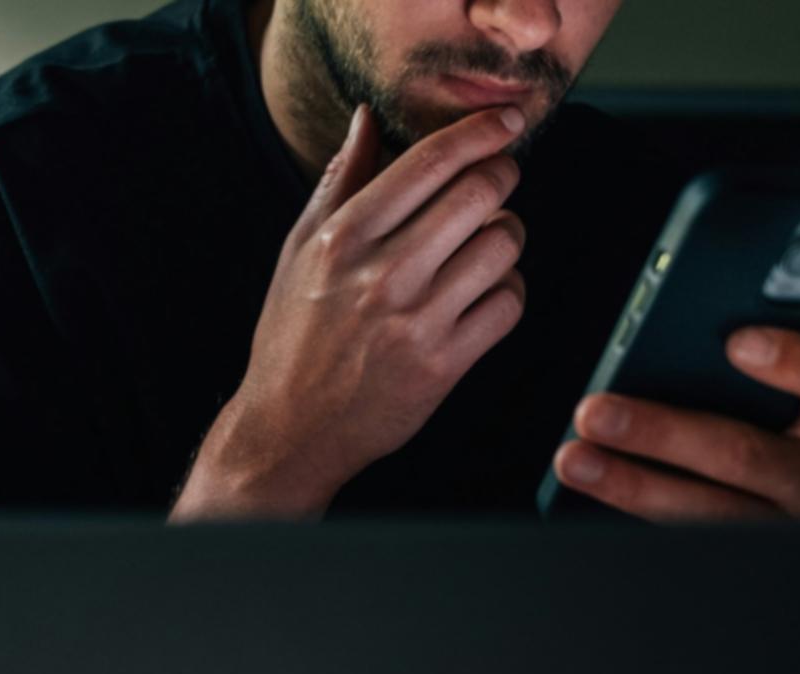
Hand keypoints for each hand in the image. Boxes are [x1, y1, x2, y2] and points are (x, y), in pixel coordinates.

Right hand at [170, 103, 528, 521]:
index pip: (428, 163)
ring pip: (503, 247)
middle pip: (478, 195)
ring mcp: (416, 322)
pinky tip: (486, 291)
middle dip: (502, 175)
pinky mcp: (444, 365)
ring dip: (508, 234)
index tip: (503, 120)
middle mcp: (381, 275)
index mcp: (343, 238)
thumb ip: (337, 181)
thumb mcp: (299, 250)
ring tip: (489, 240)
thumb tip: (367, 119)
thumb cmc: (294, 335)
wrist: (291, 428)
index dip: (479, 131)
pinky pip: (508, 305)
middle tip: (500, 177)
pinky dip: (508, 290)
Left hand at [552, 327, 799, 520]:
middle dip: (660, 432)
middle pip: (745, 453)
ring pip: (707, 510)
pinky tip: (593, 487)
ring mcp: (782, 526)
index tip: (736, 341)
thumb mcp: (752, 390)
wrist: (754, 504)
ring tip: (576, 457)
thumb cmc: (746, 421)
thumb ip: (728, 361)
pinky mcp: (740, 555)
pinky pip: (684, 537)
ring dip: (630, 482)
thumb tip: (662, 336)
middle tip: (596, 411)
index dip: (796, 361)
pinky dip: (632, 512)